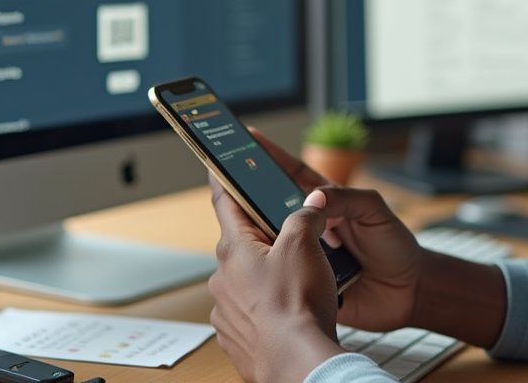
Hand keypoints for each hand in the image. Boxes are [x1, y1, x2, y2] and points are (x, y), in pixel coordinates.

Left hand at [207, 176, 343, 382]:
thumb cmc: (296, 304)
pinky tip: (290, 311)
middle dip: (265, 238)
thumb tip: (311, 205)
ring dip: (266, 276)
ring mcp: (226, 309)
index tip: (216, 166)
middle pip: (242, 244)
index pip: (225, 202)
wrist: (296, 361)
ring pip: (247, 280)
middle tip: (292, 237)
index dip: (224, 179)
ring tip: (298, 283)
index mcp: (234, 249)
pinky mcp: (236, 335)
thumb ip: (305, 216)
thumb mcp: (305, 245)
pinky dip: (267, 307)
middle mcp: (222, 277)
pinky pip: (250, 311)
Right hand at [245, 127, 425, 330]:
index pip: (293, 175)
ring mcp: (308, 254)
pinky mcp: (309, 281)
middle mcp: (313, 227)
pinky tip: (254, 267)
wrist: (410, 292)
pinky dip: (272, 271)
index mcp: (328, 203)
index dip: (271, 157)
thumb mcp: (376, 213)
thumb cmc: (396, 247)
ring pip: (275, 242)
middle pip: (274, 208)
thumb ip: (349, 199)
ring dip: (258, 237)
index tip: (248, 138)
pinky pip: (285, 274)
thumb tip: (315, 198)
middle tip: (226, 181)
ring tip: (235, 228)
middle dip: (250, 196)